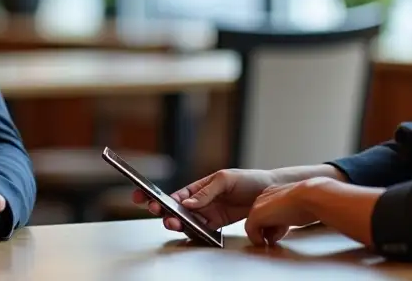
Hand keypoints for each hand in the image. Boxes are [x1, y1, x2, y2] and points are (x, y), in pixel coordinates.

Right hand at [131, 168, 278, 231]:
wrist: (269, 193)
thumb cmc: (248, 180)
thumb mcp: (225, 179)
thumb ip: (206, 193)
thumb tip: (187, 203)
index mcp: (199, 187)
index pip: (174, 193)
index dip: (157, 195)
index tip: (142, 196)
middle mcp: (200, 201)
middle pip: (175, 209)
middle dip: (162, 210)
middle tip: (155, 211)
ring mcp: (207, 214)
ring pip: (185, 221)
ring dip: (176, 222)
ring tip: (172, 222)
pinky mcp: (217, 225)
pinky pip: (200, 230)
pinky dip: (193, 231)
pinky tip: (188, 230)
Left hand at [244, 178, 323, 245]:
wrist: (309, 197)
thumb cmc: (310, 202)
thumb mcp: (298, 207)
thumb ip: (287, 214)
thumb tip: (284, 225)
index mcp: (274, 192)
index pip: (269, 211)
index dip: (276, 223)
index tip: (285, 228)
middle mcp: (264, 196)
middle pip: (261, 218)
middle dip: (269, 229)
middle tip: (281, 234)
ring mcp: (258, 205)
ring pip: (256, 225)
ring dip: (265, 234)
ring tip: (278, 237)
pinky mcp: (255, 216)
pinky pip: (250, 231)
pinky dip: (257, 239)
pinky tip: (267, 242)